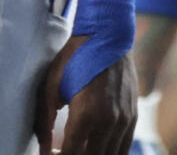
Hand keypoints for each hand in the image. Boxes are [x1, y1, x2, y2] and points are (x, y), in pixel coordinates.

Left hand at [34, 36, 137, 154]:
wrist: (108, 34)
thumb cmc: (75, 57)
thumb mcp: (51, 85)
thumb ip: (43, 120)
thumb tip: (44, 149)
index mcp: (86, 114)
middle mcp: (108, 121)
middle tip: (62, 152)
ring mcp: (124, 119)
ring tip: (78, 150)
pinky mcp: (132, 115)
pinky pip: (124, 148)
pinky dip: (109, 154)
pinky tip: (95, 149)